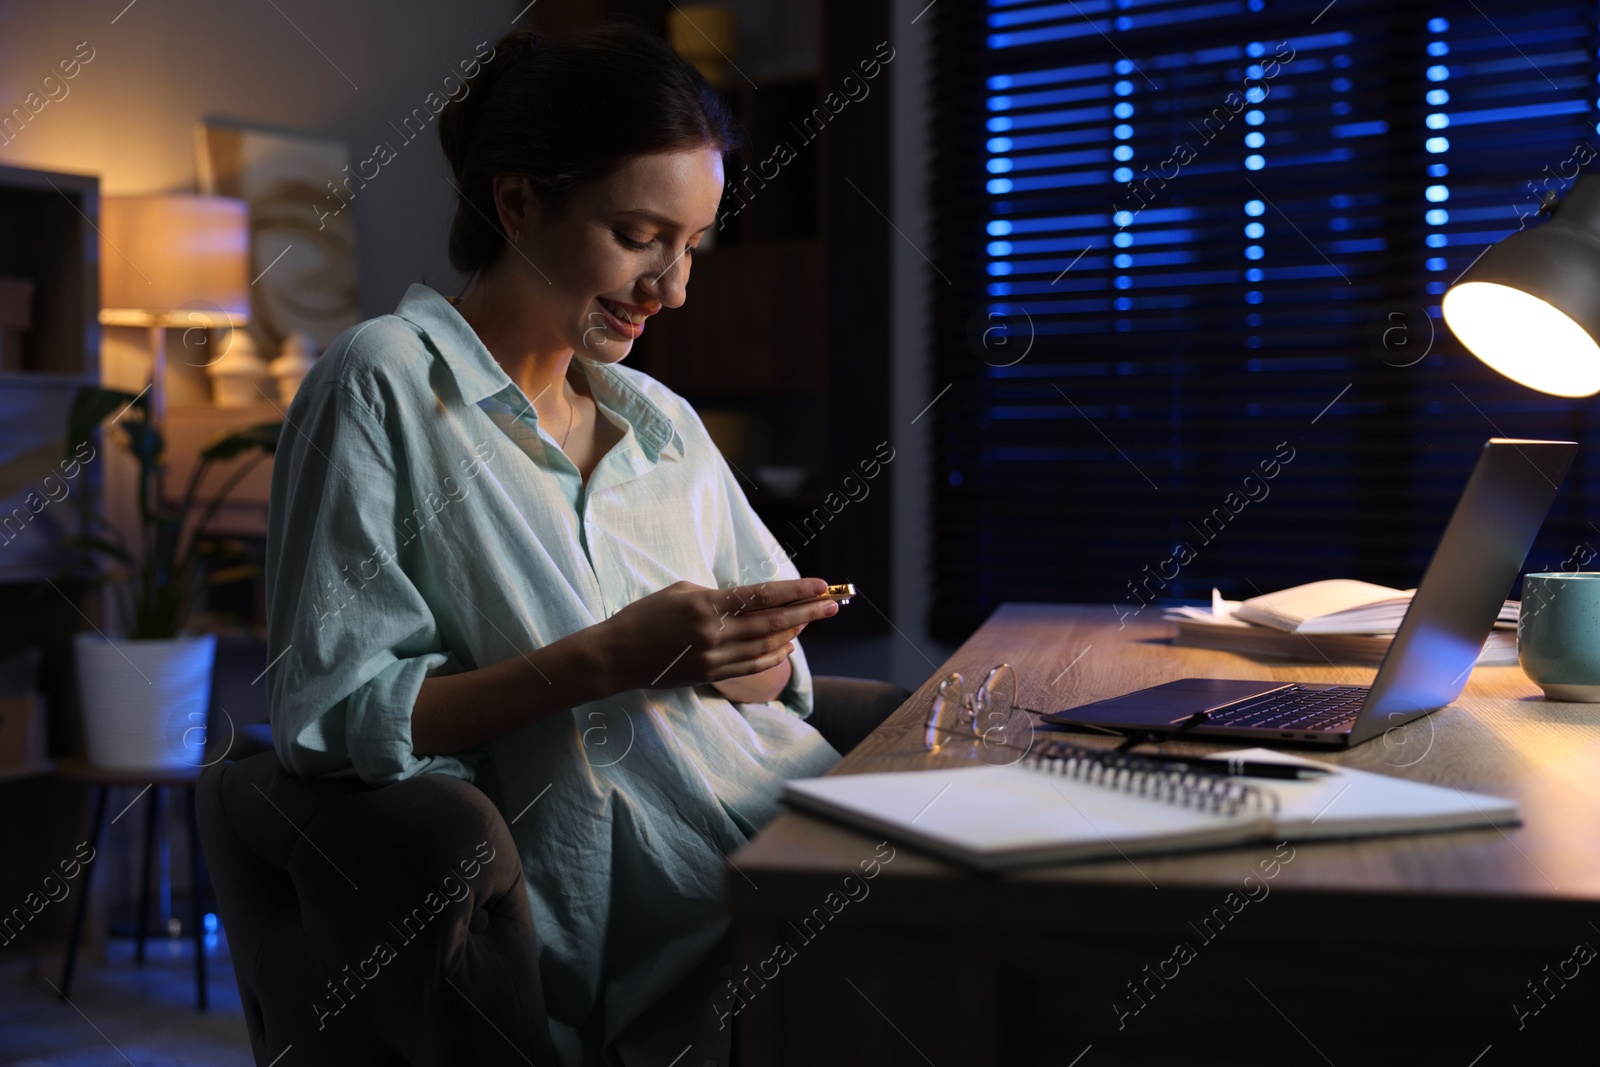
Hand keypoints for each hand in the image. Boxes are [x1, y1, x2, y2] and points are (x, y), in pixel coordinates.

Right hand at [597, 577, 839, 691]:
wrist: (616, 656)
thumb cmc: (645, 616)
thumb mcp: (681, 591)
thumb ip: (719, 596)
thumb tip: (752, 601)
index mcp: (707, 606)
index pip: (762, 596)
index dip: (795, 591)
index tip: (820, 584)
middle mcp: (715, 634)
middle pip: (773, 622)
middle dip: (808, 612)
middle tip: (833, 603)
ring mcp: (714, 658)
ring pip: (767, 646)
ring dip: (794, 633)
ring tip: (812, 620)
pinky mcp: (711, 674)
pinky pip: (752, 666)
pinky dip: (775, 656)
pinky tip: (787, 647)